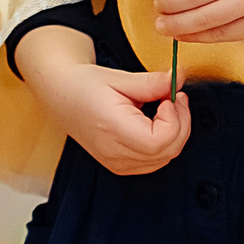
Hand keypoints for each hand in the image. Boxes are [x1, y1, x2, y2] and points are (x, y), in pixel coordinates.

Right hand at [15, 26, 190, 175]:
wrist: (61, 96)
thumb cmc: (85, 84)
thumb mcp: (120, 77)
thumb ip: (152, 82)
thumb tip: (178, 79)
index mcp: (112, 128)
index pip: (159, 140)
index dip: (174, 119)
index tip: (170, 97)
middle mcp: (114, 152)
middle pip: (167, 152)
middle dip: (181, 123)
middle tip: (175, 97)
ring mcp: (116, 164)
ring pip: (164, 159)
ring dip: (175, 133)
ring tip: (165, 108)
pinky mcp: (119, 166)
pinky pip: (154, 162)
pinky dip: (164, 143)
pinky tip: (157, 122)